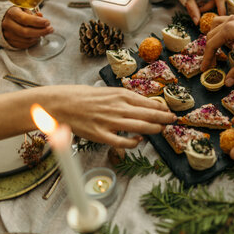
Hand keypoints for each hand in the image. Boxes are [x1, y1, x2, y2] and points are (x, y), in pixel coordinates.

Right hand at [2, 6, 53, 48]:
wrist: (3, 20)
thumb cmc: (18, 13)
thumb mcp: (25, 9)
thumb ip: (33, 14)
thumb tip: (41, 16)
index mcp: (11, 13)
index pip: (24, 19)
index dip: (37, 22)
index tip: (48, 22)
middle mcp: (7, 24)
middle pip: (25, 32)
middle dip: (41, 31)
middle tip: (51, 29)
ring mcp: (7, 34)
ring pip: (26, 39)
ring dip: (38, 36)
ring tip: (43, 32)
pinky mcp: (9, 42)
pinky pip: (24, 45)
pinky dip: (33, 41)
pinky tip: (36, 36)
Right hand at [52, 86, 176, 148]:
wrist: (58, 104)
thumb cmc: (81, 96)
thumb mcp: (105, 91)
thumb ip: (122, 98)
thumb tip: (141, 103)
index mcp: (119, 94)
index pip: (147, 102)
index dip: (161, 108)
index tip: (170, 111)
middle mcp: (117, 107)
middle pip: (148, 114)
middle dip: (164, 118)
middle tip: (174, 120)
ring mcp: (110, 122)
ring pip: (140, 127)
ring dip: (154, 129)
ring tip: (162, 129)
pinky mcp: (101, 135)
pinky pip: (122, 142)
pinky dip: (134, 142)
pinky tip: (139, 140)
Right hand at [202, 15, 233, 85]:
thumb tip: (227, 83)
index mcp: (229, 29)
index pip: (211, 45)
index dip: (207, 59)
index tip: (204, 69)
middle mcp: (230, 21)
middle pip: (211, 36)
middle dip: (210, 51)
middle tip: (212, 65)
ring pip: (216, 27)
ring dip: (214, 39)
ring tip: (218, 52)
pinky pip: (225, 24)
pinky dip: (222, 33)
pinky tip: (230, 43)